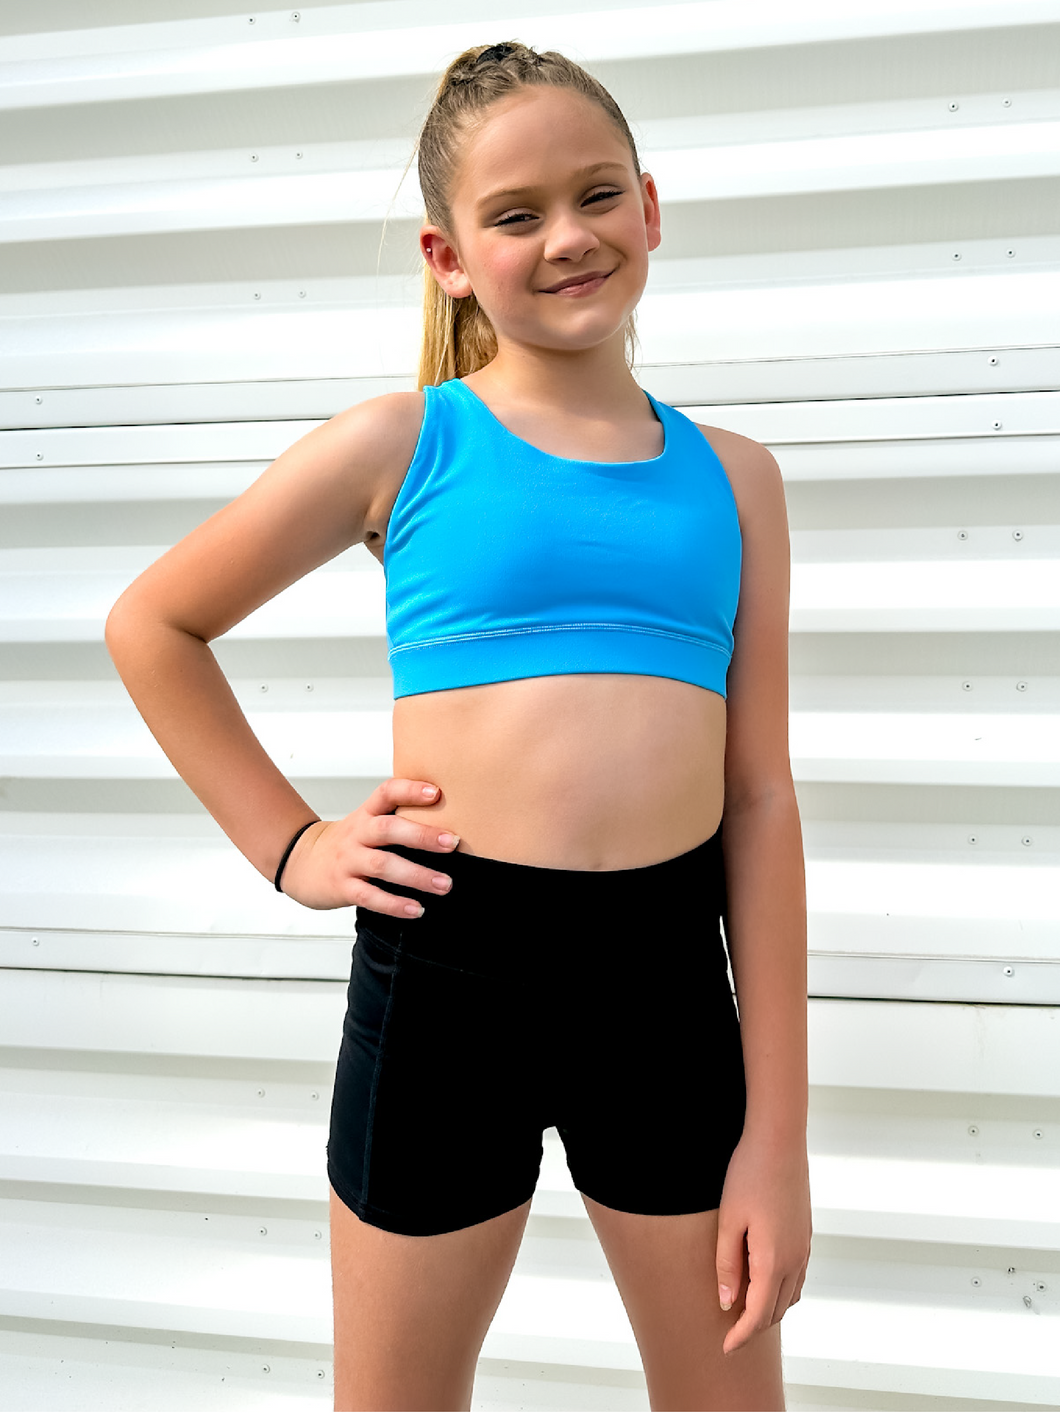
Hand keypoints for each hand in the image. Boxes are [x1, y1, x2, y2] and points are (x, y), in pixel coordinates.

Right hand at [278, 778, 458, 912]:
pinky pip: (369, 897)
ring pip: (382, 865)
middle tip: (453, 842)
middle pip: (388, 829)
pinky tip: (416, 909)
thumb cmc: (347, 843)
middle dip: (422, 835)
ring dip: (416, 875)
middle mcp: (357, 834)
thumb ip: (397, 818)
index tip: (437, 792)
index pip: (386, 793)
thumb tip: (449, 822)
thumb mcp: (366, 822)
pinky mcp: (342, 888)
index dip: (410, 790)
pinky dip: (394, 904)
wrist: (301, 863)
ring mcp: (348, 861)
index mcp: (366, 814)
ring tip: (444, 884)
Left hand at [715, 1128, 811, 1355]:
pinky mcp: (805, 1235)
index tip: (724, 1349)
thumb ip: (727, 1265)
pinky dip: (781, 1291)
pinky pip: (796, 1278)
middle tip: (729, 1333)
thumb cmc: (748, 1175)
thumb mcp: (729, 1221)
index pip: (757, 1314)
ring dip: (769, 1310)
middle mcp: (794, 1260)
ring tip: (744, 1312)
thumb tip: (727, 1303)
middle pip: (775, 1310)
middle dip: (754, 1327)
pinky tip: (764, 1283)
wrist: (779, 1141)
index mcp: (773, 1260)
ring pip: (789, 1296)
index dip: (740, 1336)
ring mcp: (804, 1248)